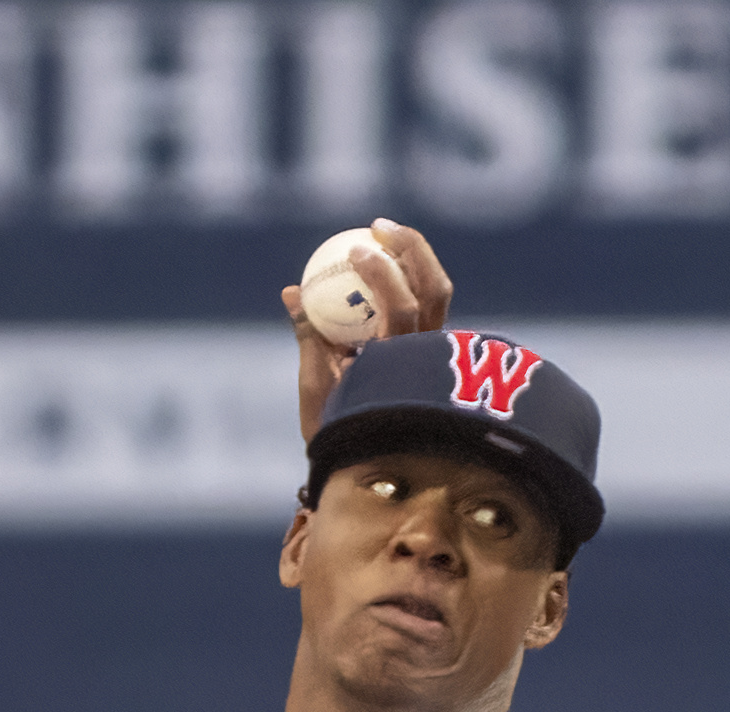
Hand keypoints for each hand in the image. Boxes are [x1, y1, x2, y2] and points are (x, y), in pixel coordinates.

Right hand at [285, 218, 451, 442]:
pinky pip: (426, 301)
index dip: (382, 272)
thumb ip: (309, 336)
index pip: (400, 308)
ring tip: (381, 233)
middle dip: (412, 249)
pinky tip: (385, 258)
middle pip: (435, 289)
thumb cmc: (338, 428)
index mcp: (400, 365)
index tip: (355, 250)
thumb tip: (292, 291)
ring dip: (414, 256)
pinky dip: (407, 274)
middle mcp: (428, 356)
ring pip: (437, 292)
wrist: (373, 465)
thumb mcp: (316, 386)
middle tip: (377, 227)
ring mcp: (437, 351)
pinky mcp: (436, 347)